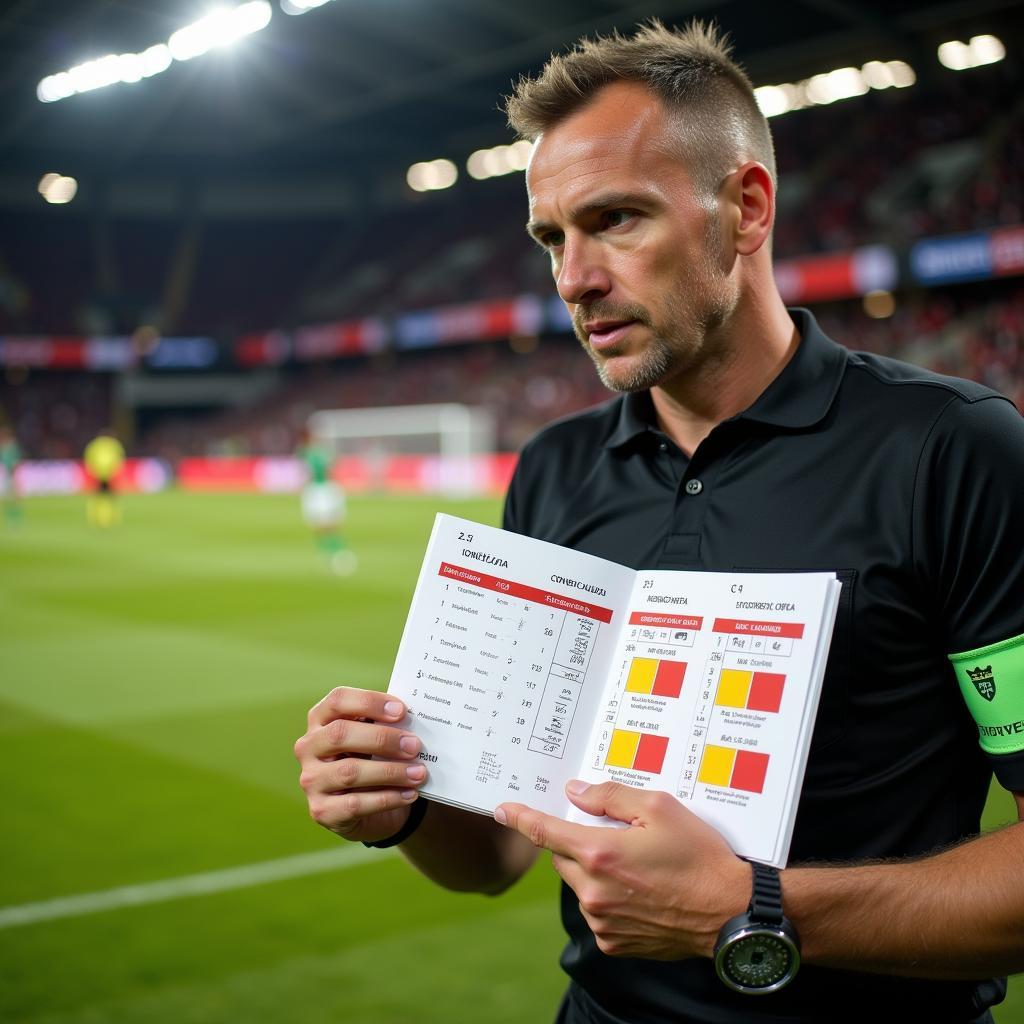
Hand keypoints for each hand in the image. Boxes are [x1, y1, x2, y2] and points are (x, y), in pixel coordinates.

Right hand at [294, 686, 425, 843]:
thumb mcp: (375, 738)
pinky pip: (356, 804)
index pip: (338, 700)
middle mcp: (309, 747)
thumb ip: (387, 725)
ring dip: (391, 771)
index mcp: (320, 720)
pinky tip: (409, 793)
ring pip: (349, 772)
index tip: (401, 711)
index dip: (369, 702)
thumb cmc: (372, 760)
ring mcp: (311, 780)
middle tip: (415, 745)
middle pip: (340, 734)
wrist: (368, 811)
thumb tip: (414, 719)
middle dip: (383, 738)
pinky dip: (388, 798)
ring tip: (419, 773)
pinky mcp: (322, 811)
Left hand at [495, 780, 747, 959]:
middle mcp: (593, 890)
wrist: (729, 912)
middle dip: (578, 843)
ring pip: (581, 885)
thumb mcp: (660, 808)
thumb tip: (575, 792)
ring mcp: (602, 920)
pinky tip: (642, 892)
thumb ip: (611, 796)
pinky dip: (609, 899)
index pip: (545, 832)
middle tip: (615, 836)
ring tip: (638, 868)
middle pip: (563, 858)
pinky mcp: (614, 942)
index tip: (502, 810)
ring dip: (595, 872)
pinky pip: (598, 911)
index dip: (520, 818)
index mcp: (600, 853)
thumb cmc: (699, 857)